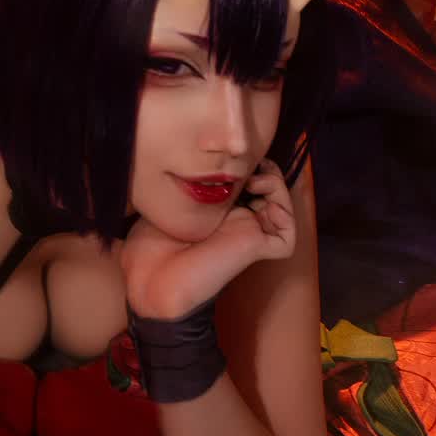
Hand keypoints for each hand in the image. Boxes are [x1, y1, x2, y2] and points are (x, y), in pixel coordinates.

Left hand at [121, 160, 297, 317]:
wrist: (151, 282)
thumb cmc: (149, 248)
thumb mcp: (163, 203)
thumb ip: (178, 184)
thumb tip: (186, 159)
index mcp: (215, 213)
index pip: (242, 183)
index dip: (242, 165)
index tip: (229, 153)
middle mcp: (234, 223)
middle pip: (266, 192)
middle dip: (263, 169)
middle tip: (249, 162)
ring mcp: (247, 236)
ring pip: (281, 208)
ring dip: (276, 185)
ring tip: (256, 178)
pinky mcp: (256, 249)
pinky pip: (286, 235)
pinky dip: (284, 213)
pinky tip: (263, 199)